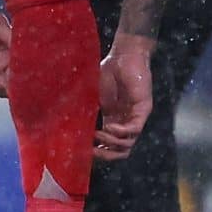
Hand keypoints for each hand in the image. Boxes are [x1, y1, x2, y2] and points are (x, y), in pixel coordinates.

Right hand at [95, 33, 153, 159]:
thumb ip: (87, 110)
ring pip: (128, 144)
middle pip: (120, 151)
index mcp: (113, 121)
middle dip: (106, 155)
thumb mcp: (93, 96)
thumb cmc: (108, 72)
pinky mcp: (143, 110)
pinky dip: (121, 132)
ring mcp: (135, 117)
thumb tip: (68, 125)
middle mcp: (125, 122)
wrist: (123, 55)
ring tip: (98, 135)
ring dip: (111, 143)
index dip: (99, 152)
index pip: (109, 146)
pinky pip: (134, 129)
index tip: (84, 150)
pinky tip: (109, 127)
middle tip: (92, 151)